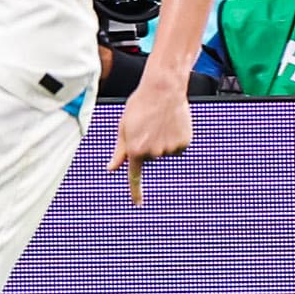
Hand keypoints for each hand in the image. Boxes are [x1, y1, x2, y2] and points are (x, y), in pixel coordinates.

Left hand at [106, 78, 191, 206]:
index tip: (137, 204)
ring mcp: (170, 149)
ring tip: (159, 122)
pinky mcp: (184, 144)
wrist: (163, 89)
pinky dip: (175, 137)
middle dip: (147, 144)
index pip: (134, 176)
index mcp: (135, 150)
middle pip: (150, 157)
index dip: (135, 192)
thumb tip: (111, 169)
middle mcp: (153, 153)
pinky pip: (177, 147)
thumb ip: (120, 152)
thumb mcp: (124, 128)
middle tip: (148, 125)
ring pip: (164, 152)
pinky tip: (172, 123)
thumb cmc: (140, 106)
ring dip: (161, 140)